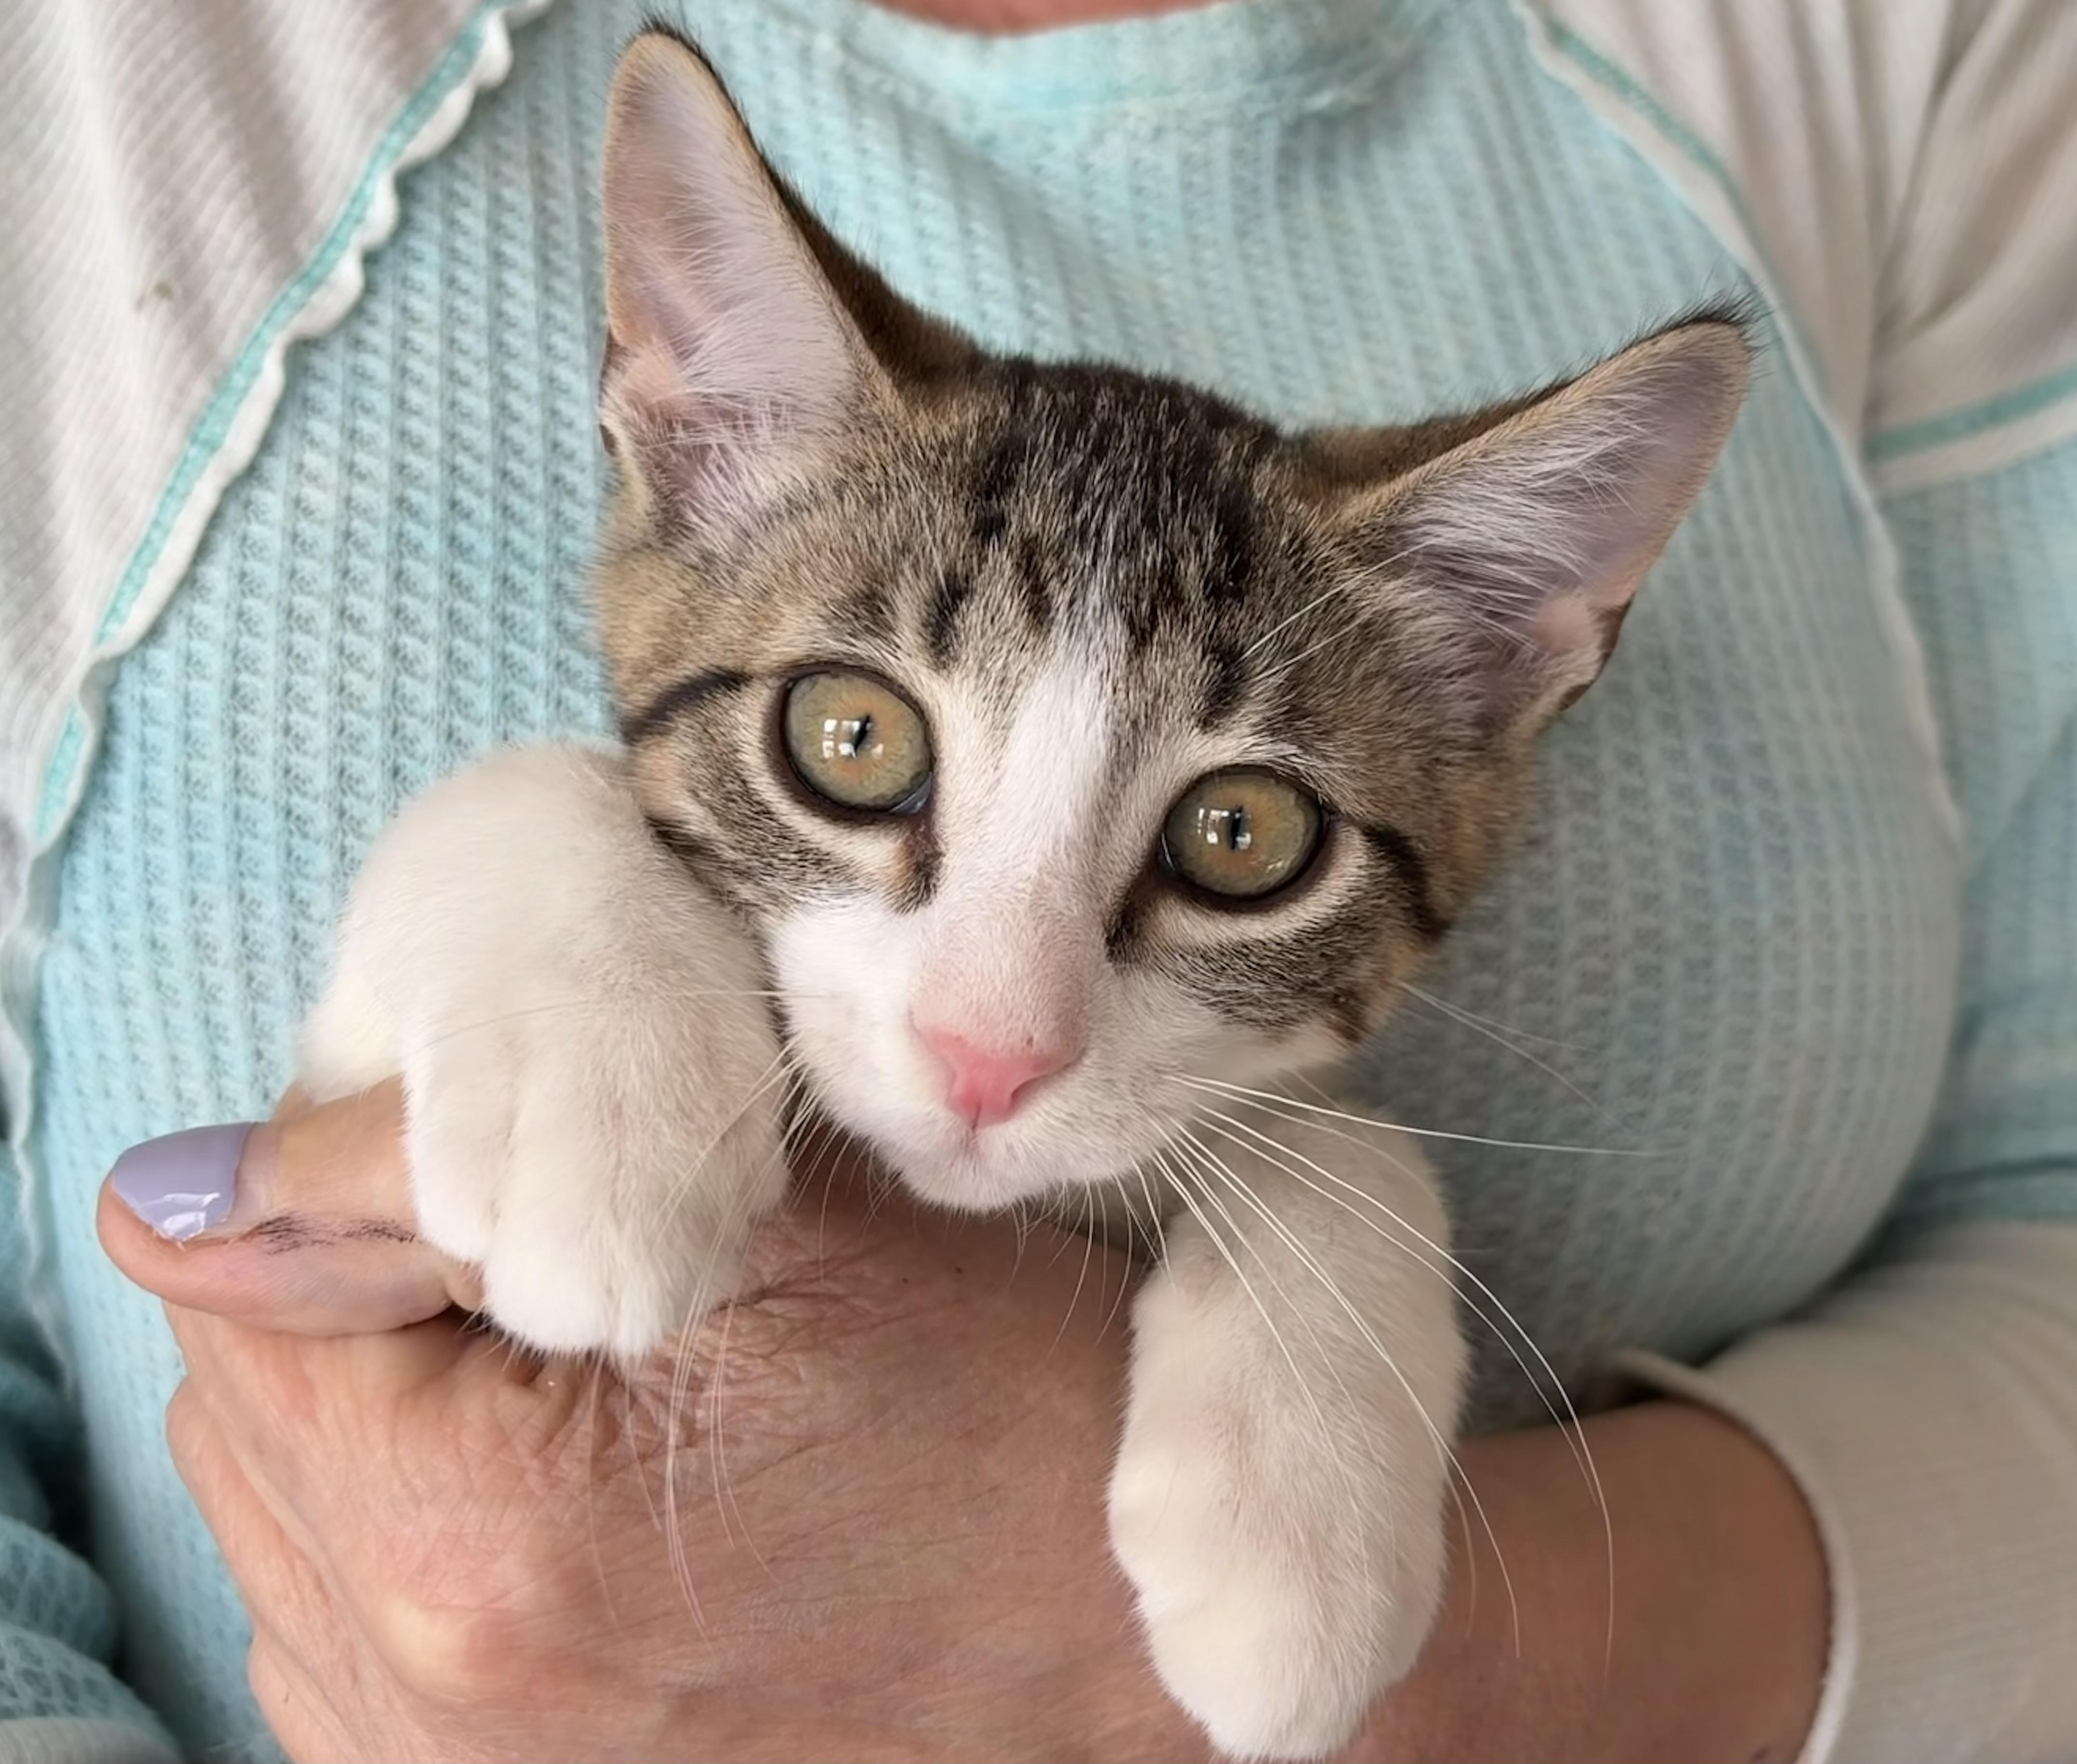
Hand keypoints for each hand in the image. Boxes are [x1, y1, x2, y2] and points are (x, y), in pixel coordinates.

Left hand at [100, 1084, 1192, 1762]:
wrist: (1133, 1638)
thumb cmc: (1011, 1410)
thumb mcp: (792, 1229)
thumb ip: (491, 1164)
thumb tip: (204, 1186)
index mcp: (483, 1529)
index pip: (251, 1278)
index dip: (368, 1174)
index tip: (506, 1155)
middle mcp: (429, 1697)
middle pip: (252, 1399)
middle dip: (363, 1292)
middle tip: (558, 1254)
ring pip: (288, 1513)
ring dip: (384, 1412)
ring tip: (578, 1378)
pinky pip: (337, 1637)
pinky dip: (409, 1537)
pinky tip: (559, 1493)